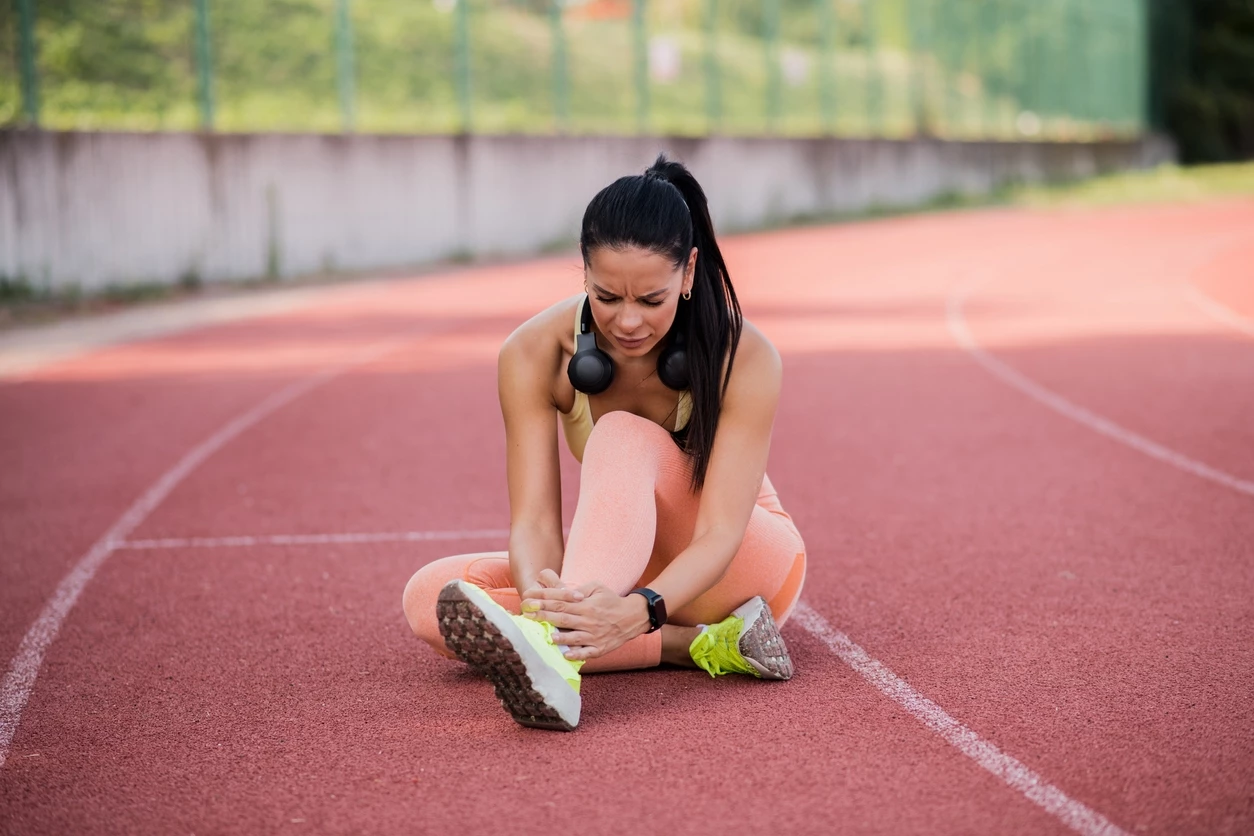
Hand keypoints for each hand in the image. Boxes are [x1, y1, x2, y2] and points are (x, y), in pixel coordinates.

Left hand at [521, 574, 651, 660]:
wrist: (632, 617)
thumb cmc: (611, 601)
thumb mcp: (598, 587)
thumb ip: (580, 589)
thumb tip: (564, 591)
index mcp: (586, 605)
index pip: (561, 602)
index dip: (545, 601)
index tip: (530, 601)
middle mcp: (589, 620)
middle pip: (563, 618)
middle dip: (544, 617)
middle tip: (528, 616)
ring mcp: (594, 636)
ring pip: (574, 637)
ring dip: (560, 637)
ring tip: (548, 636)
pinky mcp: (600, 648)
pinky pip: (587, 652)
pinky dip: (577, 654)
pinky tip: (566, 654)